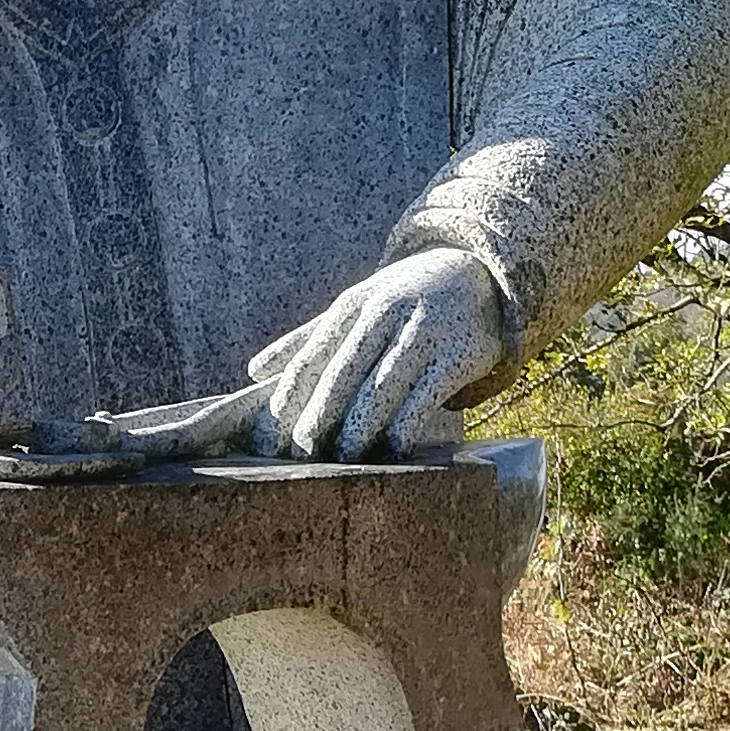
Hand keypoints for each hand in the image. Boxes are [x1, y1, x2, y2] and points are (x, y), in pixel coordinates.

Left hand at [249, 248, 508, 459]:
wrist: (476, 272)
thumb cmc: (402, 300)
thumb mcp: (357, 307)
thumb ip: (308, 340)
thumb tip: (253, 371)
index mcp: (353, 305)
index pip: (311, 356)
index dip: (289, 398)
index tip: (270, 436)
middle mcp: (386, 312)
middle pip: (344, 372)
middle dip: (319, 416)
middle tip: (300, 455)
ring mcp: (424, 330)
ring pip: (384, 384)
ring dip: (360, 425)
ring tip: (343, 459)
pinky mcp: (460, 352)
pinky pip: (428, 393)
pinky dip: (408, 423)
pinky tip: (393, 448)